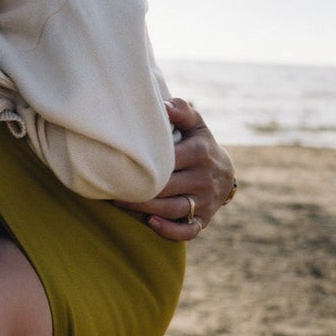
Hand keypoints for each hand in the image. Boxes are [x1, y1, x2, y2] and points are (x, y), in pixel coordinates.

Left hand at [113, 99, 236, 240]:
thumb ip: (181, 110)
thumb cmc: (200, 143)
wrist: (225, 171)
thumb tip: (162, 105)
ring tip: (118, 202)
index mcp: (200, 152)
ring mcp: (205, 201)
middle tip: (110, 186)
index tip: (118, 162)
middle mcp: (204, 178)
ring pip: (173, 209)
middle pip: (167, 187)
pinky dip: (170, 230)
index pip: (170, 160)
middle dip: (137, 189)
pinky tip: (150, 223)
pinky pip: (188, 231)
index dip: (144, 162)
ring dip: (144, 208)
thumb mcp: (195, 124)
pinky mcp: (204, 219)